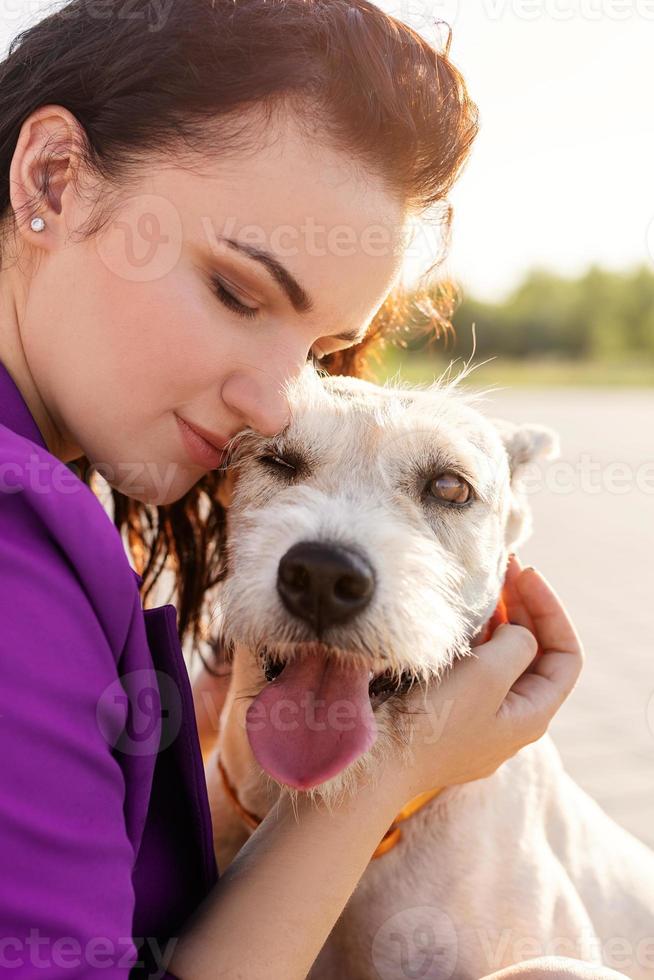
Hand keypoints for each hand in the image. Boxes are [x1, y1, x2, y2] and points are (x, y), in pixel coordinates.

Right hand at [390, 554, 584, 800]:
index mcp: (532, 716)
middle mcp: (511, 721)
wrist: (377, 759)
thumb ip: (516, 645)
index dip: (552, 610)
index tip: (526, 575)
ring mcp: (479, 719)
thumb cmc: (434, 720)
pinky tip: (459, 619)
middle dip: (525, 609)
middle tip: (504, 569)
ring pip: (503, 660)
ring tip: (483, 586)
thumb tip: (516, 632)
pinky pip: (475, 669)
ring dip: (499, 621)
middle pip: (536, 655)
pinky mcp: (449, 714)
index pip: (566, 655)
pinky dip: (475, 639)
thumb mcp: (488, 675)